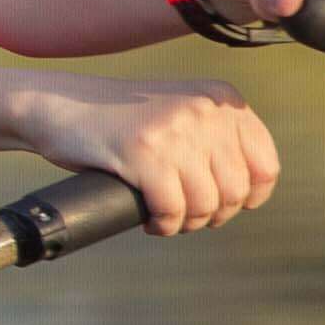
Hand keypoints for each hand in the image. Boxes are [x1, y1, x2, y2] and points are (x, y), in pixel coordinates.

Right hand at [5, 69, 280, 234]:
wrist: (59, 104)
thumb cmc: (119, 118)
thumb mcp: (181, 112)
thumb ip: (216, 136)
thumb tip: (247, 192)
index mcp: (222, 99)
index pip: (265, 165)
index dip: (249, 198)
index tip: (221, 207)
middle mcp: (205, 111)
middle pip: (236, 190)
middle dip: (213, 215)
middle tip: (186, 218)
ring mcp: (174, 130)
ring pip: (205, 203)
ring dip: (187, 224)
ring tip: (167, 220)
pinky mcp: (142, 152)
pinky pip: (171, 208)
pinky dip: (164, 225)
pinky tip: (151, 222)